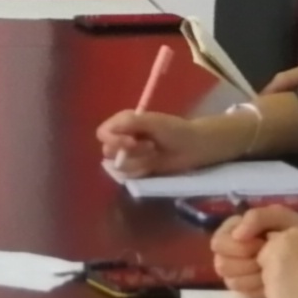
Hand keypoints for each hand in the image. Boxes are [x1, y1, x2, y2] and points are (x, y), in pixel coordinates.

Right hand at [99, 105, 230, 179]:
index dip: (113, 140)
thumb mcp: (153, 122)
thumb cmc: (175, 129)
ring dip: (137, 161)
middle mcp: (123, 138)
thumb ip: (130, 123)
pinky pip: (128, 176)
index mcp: (124, 123)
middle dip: (129, 152)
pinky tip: (154, 164)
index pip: (103, 133)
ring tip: (155, 154)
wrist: (194, 147)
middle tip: (150, 147)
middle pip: (108, 151)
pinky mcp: (137, 169)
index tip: (131, 142)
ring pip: (118, 166)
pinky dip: (141, 171)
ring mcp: (130, 155)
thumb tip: (109, 131)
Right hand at [204, 201, 297, 297]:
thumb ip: (257, 217)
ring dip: (253, 277)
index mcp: (236, 232)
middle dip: (245, 263)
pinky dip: (259, 290)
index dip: (236, 246)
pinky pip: (245, 295)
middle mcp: (234, 253)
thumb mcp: (281, 217)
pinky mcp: (253, 292)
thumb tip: (237, 235)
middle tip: (267, 259)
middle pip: (222, 264)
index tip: (261, 244)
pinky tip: (274, 283)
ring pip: (231, 282)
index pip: (218, 243)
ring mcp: (242, 275)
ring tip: (273, 271)